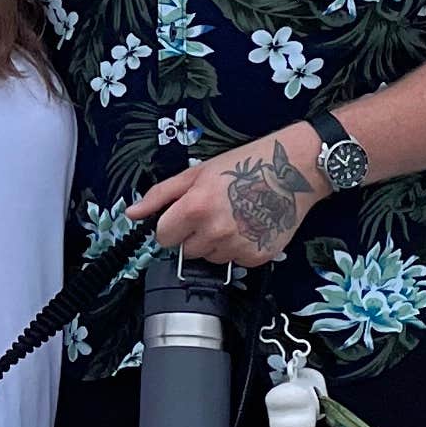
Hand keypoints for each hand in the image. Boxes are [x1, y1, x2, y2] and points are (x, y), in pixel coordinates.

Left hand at [130, 125, 328, 268]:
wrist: (293, 170)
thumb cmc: (246, 165)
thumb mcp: (197, 173)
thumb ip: (160, 195)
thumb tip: (132, 213)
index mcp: (195, 208)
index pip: (164, 238)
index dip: (173, 226)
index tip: (186, 216)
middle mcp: (214, 231)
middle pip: (187, 251)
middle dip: (195, 235)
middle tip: (216, 212)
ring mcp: (237, 247)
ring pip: (211, 257)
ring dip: (217, 243)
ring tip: (236, 216)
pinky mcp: (256, 257)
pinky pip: (235, 261)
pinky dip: (239, 248)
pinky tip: (250, 226)